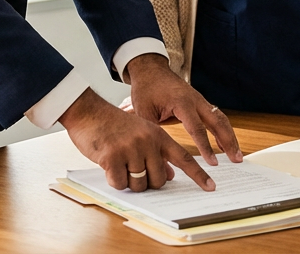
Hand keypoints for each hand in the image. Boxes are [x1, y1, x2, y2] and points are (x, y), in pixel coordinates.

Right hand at [56, 87, 216, 192]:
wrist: (88, 112)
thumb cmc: (113, 125)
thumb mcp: (140, 134)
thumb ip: (156, 153)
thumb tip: (168, 176)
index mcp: (157, 135)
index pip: (183, 158)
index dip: (198, 174)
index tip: (211, 186)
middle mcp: (147, 141)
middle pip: (158, 180)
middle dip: (147, 182)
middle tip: (133, 170)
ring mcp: (130, 149)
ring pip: (139, 184)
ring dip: (129, 181)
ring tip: (119, 164)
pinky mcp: (112, 157)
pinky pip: (120, 183)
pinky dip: (114, 180)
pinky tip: (108, 165)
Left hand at [125, 54, 243, 164]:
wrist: (150, 69)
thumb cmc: (146, 89)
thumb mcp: (144, 114)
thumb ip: (153, 137)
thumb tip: (158, 161)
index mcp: (182, 102)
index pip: (197, 128)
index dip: (205, 147)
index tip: (212, 163)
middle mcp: (195, 100)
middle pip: (218, 121)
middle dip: (229, 141)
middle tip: (236, 159)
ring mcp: (200, 99)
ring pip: (221, 118)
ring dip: (230, 136)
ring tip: (236, 155)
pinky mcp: (200, 101)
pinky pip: (216, 116)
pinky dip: (223, 130)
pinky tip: (224, 143)